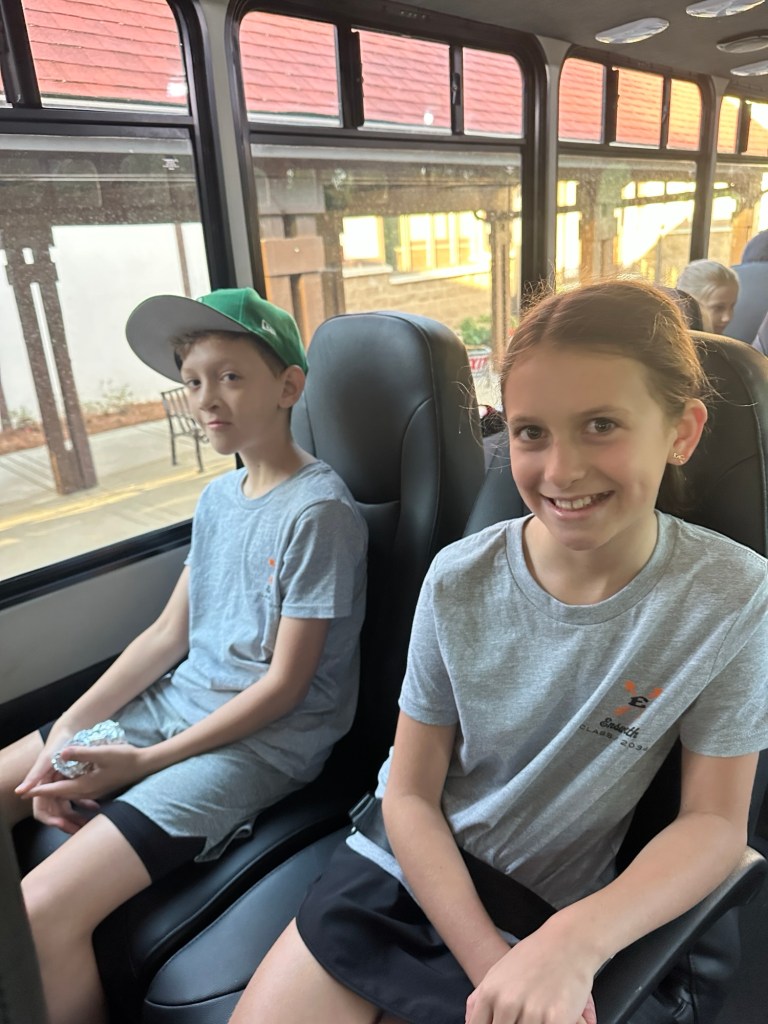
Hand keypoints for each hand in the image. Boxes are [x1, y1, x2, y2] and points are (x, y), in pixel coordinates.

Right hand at [15, 743, 100, 833]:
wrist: (71, 732)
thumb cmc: (57, 744)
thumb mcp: (47, 759)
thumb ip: (34, 775)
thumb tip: (19, 792)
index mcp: (41, 786)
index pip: (41, 810)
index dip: (51, 820)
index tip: (63, 825)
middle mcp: (49, 789)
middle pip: (55, 813)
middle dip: (66, 823)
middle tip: (79, 830)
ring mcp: (60, 787)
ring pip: (66, 809)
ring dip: (76, 817)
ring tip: (88, 824)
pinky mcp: (71, 783)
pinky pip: (76, 799)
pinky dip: (84, 804)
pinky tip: (94, 806)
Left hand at [23, 742, 148, 802]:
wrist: (145, 765)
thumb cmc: (125, 758)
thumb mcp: (102, 752)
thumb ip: (81, 753)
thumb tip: (61, 753)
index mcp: (86, 784)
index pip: (57, 790)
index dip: (41, 790)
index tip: (26, 791)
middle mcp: (89, 791)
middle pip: (62, 795)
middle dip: (46, 794)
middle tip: (30, 791)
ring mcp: (96, 791)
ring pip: (70, 794)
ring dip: (57, 793)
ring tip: (46, 788)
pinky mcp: (101, 788)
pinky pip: (80, 792)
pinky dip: (70, 791)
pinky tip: (71, 784)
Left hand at [465, 924, 598, 1023]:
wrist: (568, 940)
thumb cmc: (532, 957)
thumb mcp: (497, 972)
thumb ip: (479, 999)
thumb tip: (468, 1022)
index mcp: (490, 993)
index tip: (500, 1021)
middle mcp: (507, 1003)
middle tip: (521, 1014)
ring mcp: (531, 1012)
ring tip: (538, 1013)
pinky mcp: (556, 1018)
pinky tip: (554, 1017)